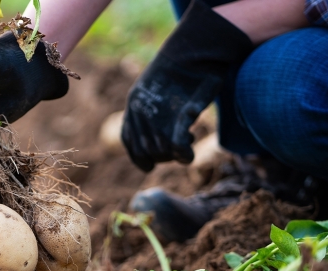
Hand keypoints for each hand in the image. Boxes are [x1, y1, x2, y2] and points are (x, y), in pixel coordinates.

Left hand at [121, 0, 252, 171]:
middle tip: (179, 145)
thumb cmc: (185, 66)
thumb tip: (158, 132)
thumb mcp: (160, 86)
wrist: (198, 48)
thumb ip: (153, 108)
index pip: (128, 140)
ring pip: (160, 152)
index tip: (150, 165)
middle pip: (145, 150)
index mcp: (134, 103)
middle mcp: (141, 112)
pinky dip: (183, 156)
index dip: (139, 156)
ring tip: (189, 139)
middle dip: (162, 155)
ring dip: (174, 154)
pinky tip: (189, 155)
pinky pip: (177, 148)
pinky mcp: (181, 116)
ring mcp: (159, 115)